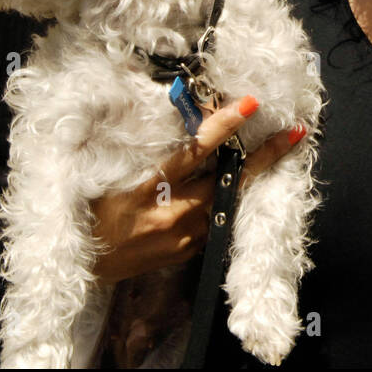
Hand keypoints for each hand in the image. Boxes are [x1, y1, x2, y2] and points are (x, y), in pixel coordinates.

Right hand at [90, 97, 303, 284]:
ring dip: (253, 176)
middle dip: (263, 156)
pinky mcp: (186, 252)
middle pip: (226, 181)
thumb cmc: (87, 212)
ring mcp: (182, 238)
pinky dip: (231, 199)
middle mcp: (170, 216)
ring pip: (228, 201)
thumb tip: (178, 117)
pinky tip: (244, 183)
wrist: (79, 266)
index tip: (248, 105)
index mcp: (144, 192)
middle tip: (292, 132)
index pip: (192, 153)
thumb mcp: (103, 175)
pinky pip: (216, 220)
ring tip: (279, 150)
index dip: (222, 127)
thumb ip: (139, 150)